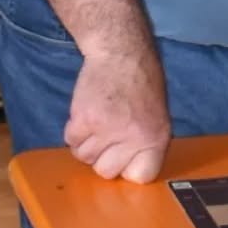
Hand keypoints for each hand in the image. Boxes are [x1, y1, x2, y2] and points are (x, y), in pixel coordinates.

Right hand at [65, 39, 171, 182]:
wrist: (122, 50)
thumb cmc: (142, 80)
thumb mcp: (157, 113)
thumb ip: (145, 142)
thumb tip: (130, 169)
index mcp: (156, 137)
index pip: (141, 176)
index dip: (129, 167)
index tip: (125, 155)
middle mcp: (133, 137)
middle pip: (106, 171)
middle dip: (103, 155)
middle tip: (108, 132)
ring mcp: (107, 129)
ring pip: (84, 156)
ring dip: (87, 141)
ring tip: (98, 118)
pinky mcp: (84, 119)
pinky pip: (70, 140)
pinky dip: (74, 129)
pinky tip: (87, 111)